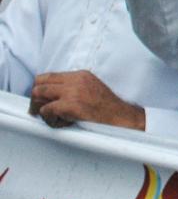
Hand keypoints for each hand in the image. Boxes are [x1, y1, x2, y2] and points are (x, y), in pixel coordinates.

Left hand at [29, 71, 144, 129]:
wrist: (121, 118)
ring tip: (53, 118)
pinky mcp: (71, 105)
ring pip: (39, 94)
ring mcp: (73, 91)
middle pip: (40, 83)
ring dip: (41, 109)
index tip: (41, 100)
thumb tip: (49, 96)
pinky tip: (62, 123)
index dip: (40, 88)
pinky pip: (46, 110)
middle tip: (39, 112)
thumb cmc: (107, 108)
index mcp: (80, 75)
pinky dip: (49, 119)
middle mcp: (76, 80)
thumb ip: (72, 87)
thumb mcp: (91, 89)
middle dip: (35, 99)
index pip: (48, 76)